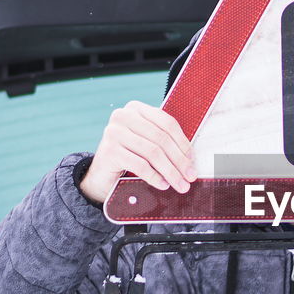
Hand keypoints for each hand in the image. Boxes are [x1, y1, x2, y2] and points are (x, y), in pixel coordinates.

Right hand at [79, 101, 195, 203]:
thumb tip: (191, 160)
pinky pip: (140, 165)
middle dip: (179, 161)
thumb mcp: (147, 144)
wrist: (101, 175)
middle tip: (190, 177)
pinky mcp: (109, 151)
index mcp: (136, 109)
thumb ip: (165, 143)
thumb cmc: (129, 157)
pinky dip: (154, 177)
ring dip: (170, 171)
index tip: (193, 161)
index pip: (167, 123)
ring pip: (152, 152)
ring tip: (179, 184)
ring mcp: (114, 132)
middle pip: (161, 139)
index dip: (183, 144)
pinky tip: (163, 185)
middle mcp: (123, 116)